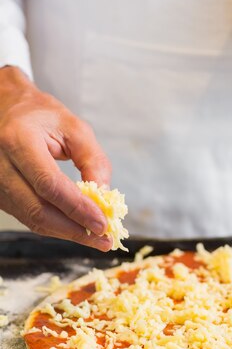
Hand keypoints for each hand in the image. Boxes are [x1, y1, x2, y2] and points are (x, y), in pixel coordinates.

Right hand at [0, 66, 112, 249]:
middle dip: (74, 229)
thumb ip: (93, 159)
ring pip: (32, 219)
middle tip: (104, 239)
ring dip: (66, 233)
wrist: (6, 109)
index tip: (102, 222)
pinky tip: (76, 228)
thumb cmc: (42, 116)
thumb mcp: (75, 127)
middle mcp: (0, 164)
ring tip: (96, 238)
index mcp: (19, 141)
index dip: (77, 208)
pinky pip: (27, 217)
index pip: (49, 184)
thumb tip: (104, 196)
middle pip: (38, 209)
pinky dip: (55, 227)